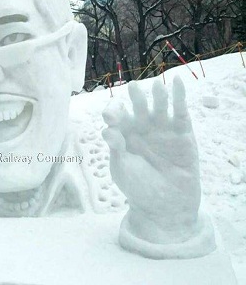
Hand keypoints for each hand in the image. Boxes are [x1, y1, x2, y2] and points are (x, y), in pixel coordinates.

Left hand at [103, 77, 202, 244]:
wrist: (165, 206)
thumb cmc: (138, 187)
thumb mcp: (122, 169)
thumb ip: (116, 149)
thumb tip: (107, 130)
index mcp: (123, 133)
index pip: (116, 116)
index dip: (113, 112)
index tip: (110, 117)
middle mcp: (142, 127)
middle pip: (137, 106)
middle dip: (135, 97)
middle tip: (132, 88)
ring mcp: (162, 128)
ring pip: (158, 105)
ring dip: (157, 95)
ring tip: (155, 86)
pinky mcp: (182, 132)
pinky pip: (180, 111)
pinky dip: (179, 96)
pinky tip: (177, 83)